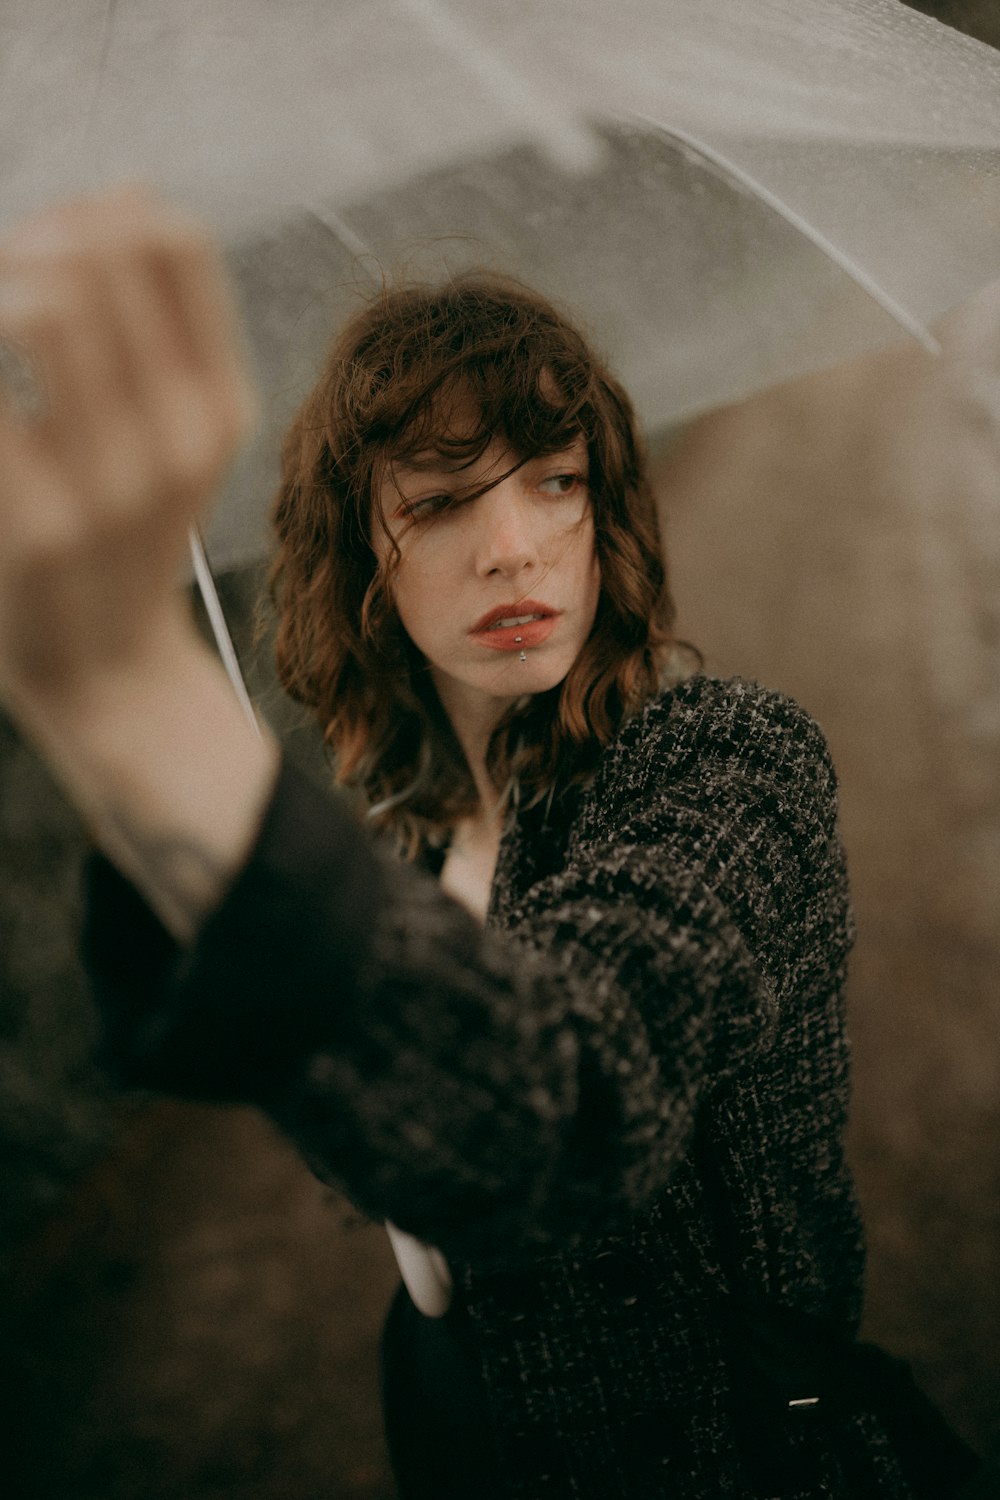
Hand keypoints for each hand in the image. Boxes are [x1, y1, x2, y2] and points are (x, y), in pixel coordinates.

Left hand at [0, 184, 257, 715]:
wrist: (112, 673)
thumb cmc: (128, 538)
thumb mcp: (182, 434)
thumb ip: (170, 322)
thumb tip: (129, 188)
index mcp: (218, 407)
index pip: (175, 243)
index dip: (99, 212)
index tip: (53, 242)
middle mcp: (175, 441)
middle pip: (95, 263)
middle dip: (27, 242)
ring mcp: (105, 486)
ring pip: (42, 310)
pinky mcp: (32, 525)